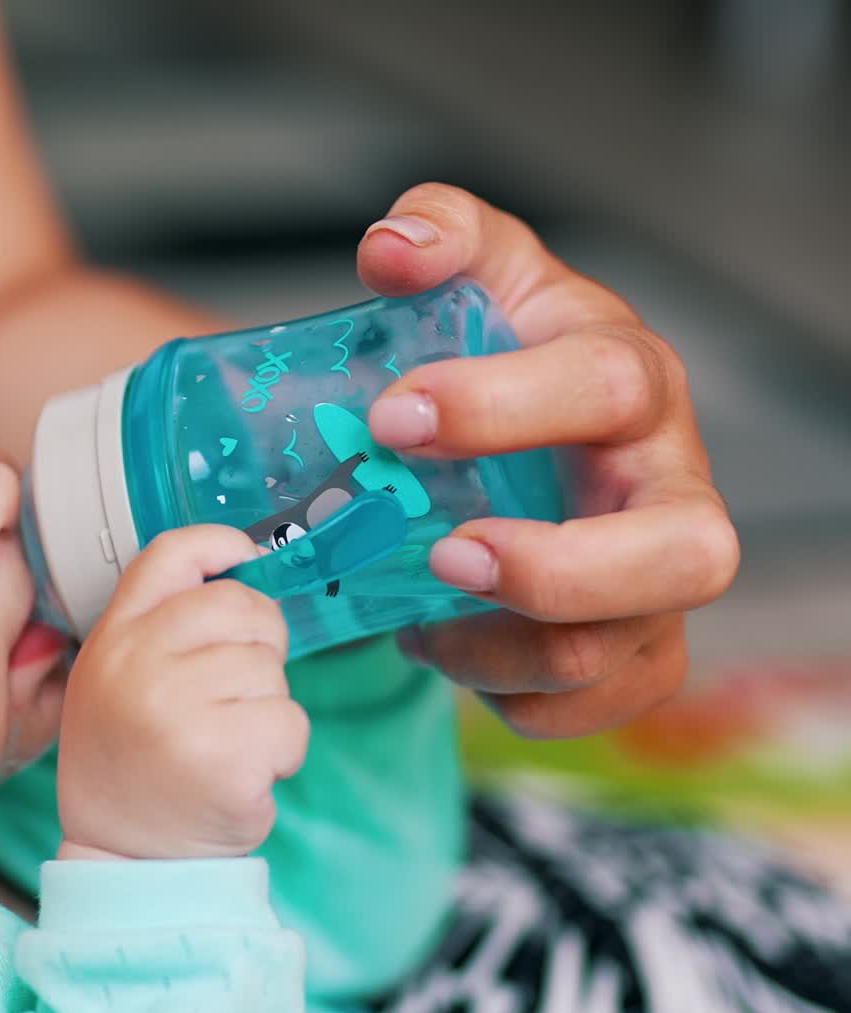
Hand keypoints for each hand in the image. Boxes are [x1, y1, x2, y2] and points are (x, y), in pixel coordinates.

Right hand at [57, 527, 309, 861]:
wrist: (124, 860)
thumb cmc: (133, 765)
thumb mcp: (116, 680)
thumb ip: (162, 627)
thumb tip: (244, 569)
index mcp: (114, 639)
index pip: (170, 555)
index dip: (220, 546)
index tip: (247, 559)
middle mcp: (139, 666)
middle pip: (244, 608)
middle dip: (261, 645)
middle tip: (238, 693)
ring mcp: (179, 711)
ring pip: (273, 672)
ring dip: (268, 708)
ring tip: (227, 745)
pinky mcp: (225, 759)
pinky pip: (291, 723)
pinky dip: (283, 752)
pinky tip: (243, 775)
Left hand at [359, 183, 739, 737]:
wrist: (529, 449)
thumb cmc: (510, 363)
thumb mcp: (481, 283)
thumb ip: (443, 238)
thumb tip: (392, 249)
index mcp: (631, 383)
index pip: (606, 387)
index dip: (501, 405)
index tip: (392, 417)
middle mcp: (668, 488)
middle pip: (688, 551)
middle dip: (557, 567)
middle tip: (446, 555)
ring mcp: (658, 584)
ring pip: (618, 648)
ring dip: (501, 648)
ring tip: (421, 615)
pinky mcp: (636, 653)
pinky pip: (594, 707)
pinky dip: (512, 698)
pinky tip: (450, 647)